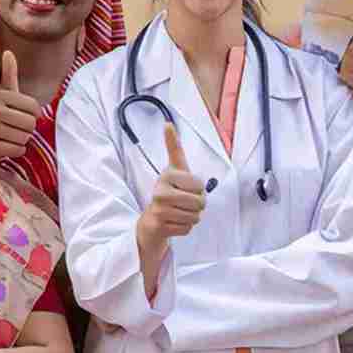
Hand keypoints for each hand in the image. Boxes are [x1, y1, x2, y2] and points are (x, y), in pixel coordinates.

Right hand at [0, 50, 41, 161]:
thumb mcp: (5, 95)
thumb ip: (9, 75)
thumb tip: (8, 52)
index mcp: (0, 96)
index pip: (35, 108)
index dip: (32, 115)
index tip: (20, 114)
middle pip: (31, 124)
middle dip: (26, 129)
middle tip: (13, 127)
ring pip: (25, 138)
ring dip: (20, 140)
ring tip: (8, 136)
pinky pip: (18, 150)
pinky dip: (15, 151)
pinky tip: (4, 146)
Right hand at [136, 123, 205, 251]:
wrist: (152, 220)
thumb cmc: (169, 191)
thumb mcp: (175, 168)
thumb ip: (173, 147)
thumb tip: (167, 123)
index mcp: (167, 175)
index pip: (199, 185)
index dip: (198, 189)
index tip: (186, 187)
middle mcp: (160, 191)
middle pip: (199, 202)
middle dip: (198, 205)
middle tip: (185, 203)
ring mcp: (159, 209)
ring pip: (195, 216)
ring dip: (191, 217)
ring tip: (179, 212)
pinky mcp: (160, 226)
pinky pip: (188, 228)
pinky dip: (185, 228)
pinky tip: (174, 222)